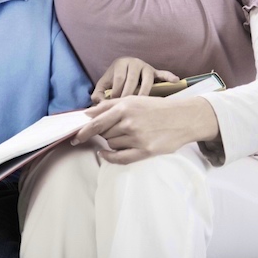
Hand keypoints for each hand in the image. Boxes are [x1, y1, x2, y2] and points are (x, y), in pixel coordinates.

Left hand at [74, 96, 218, 164]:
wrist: (183, 118)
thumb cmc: (155, 107)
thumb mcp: (133, 99)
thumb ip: (109, 106)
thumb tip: (87, 113)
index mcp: (125, 108)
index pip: (96, 122)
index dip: (83, 131)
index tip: (74, 136)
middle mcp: (129, 123)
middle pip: (104, 134)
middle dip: (104, 133)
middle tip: (113, 129)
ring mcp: (138, 138)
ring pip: (111, 144)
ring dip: (112, 142)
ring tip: (125, 135)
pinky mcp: (146, 151)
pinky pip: (121, 158)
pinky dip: (110, 157)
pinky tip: (105, 154)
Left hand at [91, 57, 179, 104]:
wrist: (127, 67)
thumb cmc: (114, 79)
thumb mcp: (105, 84)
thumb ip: (99, 94)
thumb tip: (97, 105)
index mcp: (119, 64)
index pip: (119, 79)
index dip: (117, 93)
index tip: (115, 108)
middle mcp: (133, 62)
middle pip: (132, 80)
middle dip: (129, 96)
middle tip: (128, 111)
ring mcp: (145, 66)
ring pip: (147, 80)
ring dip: (144, 93)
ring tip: (142, 106)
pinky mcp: (155, 71)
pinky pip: (163, 73)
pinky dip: (169, 76)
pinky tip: (176, 80)